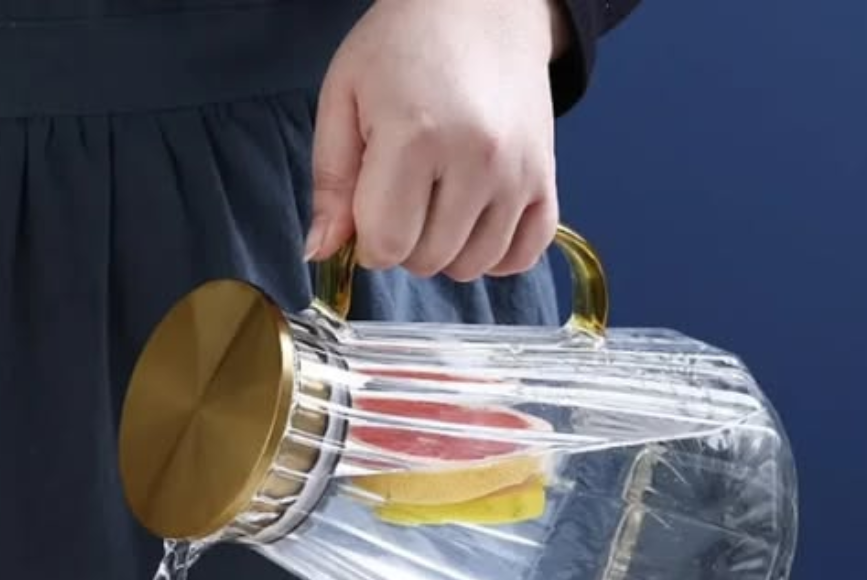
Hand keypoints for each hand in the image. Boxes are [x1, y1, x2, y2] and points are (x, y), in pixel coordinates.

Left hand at [306, 0, 564, 282]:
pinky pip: (523, 255)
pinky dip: (497, 256)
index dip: (368, 242)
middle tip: (403, 198)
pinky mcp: (546, 179)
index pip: (386, 246)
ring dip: (447, 252)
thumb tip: (320, 252)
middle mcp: (476, 160)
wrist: (484, 4)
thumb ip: (330, 182)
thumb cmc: (402, 47)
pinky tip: (477, 226)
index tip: (369, 211)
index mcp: (416, 137)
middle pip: (428, 261)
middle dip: (405, 245)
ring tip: (438, 205)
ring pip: (472, 267)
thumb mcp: (345, 99)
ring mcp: (517, 173)